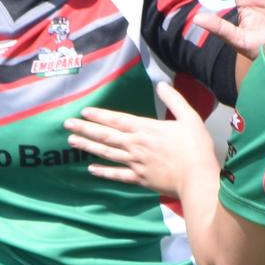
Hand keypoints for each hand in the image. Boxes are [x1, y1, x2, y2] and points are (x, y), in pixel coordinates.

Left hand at [64, 82, 219, 196]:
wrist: (198, 179)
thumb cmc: (196, 148)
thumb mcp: (190, 118)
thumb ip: (174, 100)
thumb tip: (162, 85)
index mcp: (146, 129)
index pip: (117, 120)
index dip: (99, 115)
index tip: (83, 112)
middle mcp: (136, 145)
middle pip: (106, 136)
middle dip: (85, 129)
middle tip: (67, 125)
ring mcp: (135, 164)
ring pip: (107, 154)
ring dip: (88, 147)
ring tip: (72, 142)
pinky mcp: (139, 180)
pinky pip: (117, 175)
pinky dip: (103, 172)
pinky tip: (91, 169)